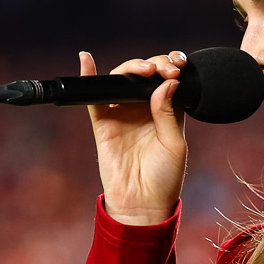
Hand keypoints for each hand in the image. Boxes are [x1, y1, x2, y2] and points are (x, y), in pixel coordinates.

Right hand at [82, 49, 187, 225]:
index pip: (167, 80)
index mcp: (166, 112)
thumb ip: (169, 113)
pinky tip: (87, 60)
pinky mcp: (103, 123)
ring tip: (143, 70)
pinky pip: (94, 97)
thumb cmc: (165, 178)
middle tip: (162, 69)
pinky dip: (90, 76)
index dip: (170, 67)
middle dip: (153, 64)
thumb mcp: (175, 144)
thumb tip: (167, 83)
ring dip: (131, 68)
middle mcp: (143, 109)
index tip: (176, 66)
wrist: (142, 204)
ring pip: (121, 80)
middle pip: (144, 75)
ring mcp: (122, 114)